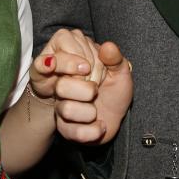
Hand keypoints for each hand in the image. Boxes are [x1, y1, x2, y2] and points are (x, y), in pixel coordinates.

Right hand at [32, 30, 132, 144]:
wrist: (115, 119)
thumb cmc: (114, 91)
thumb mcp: (120, 72)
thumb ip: (115, 58)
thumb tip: (108, 47)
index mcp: (71, 67)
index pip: (58, 59)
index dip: (76, 65)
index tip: (88, 68)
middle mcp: (61, 85)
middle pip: (61, 86)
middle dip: (87, 90)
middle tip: (96, 90)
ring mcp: (61, 107)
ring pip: (67, 110)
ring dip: (90, 112)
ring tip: (97, 111)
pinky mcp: (65, 129)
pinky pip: (74, 132)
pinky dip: (93, 130)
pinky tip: (100, 125)